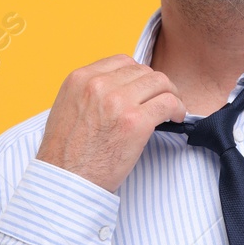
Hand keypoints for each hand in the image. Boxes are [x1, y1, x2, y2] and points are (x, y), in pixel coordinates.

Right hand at [36, 55, 185, 191]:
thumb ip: (90, 92)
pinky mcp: (136, 122)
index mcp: (80, 79)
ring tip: (171, 110)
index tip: (144, 90)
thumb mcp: (68, 109)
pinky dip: (178, 109)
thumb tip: (120, 87)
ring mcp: (118, 102)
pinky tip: (175, 119)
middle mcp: (98, 85)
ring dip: (170, 94)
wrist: (65, 183)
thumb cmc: (66, 154)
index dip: (138, 75)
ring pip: (160, 82)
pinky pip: (168, 103)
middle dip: (156, 85)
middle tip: (162, 100)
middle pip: (143, 70)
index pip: (121, 61)